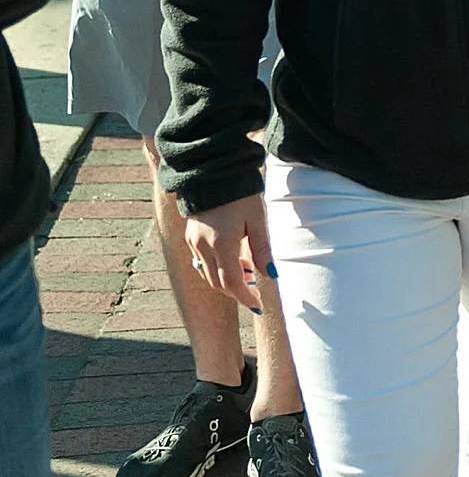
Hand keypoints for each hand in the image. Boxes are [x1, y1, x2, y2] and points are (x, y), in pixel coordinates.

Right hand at [184, 193, 271, 309]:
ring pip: (208, 274)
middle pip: (217, 283)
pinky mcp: (190, 236)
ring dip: (227, 279)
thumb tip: (271, 275)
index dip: (245, 297)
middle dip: (237, 291)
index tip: (258, 306)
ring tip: (248, 269)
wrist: (214, 170)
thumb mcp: (257, 218)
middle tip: (256, 289)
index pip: (231, 283)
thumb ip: (263, 248)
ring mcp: (193, 242)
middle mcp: (203, 246)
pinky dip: (217, 267)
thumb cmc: (241, 192)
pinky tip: (233, 257)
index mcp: (221, 243)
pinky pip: (202, 262)